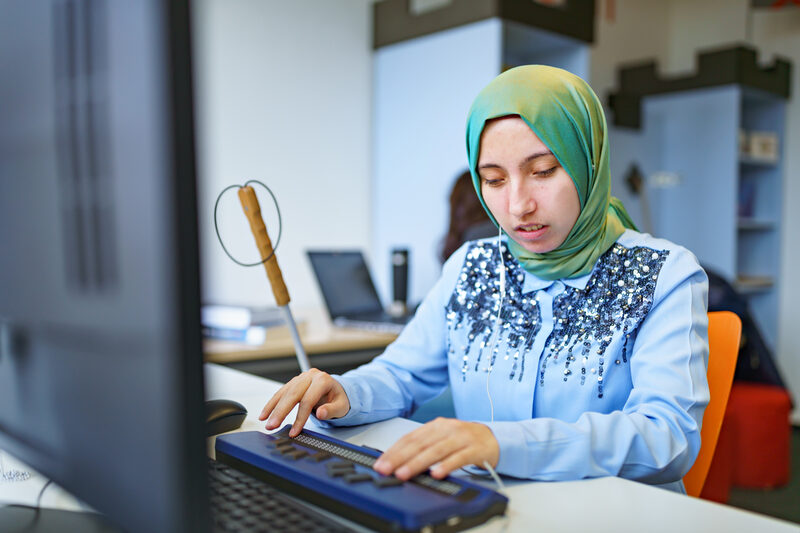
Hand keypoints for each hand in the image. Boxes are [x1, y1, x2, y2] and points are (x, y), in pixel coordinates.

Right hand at [258, 368, 349, 436]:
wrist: (338, 390)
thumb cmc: (339, 399)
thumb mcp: (341, 406)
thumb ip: (332, 410)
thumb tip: (321, 413)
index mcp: (323, 380)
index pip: (308, 399)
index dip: (300, 417)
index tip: (294, 431)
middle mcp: (310, 376)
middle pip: (293, 394)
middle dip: (280, 411)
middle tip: (272, 425)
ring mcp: (302, 378)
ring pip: (284, 392)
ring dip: (273, 407)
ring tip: (265, 421)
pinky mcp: (295, 382)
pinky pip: (282, 392)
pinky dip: (273, 403)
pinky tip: (266, 412)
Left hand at [372, 417, 498, 480]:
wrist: (494, 438)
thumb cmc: (463, 440)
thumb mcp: (441, 439)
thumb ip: (423, 448)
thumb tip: (398, 462)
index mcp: (435, 425)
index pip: (410, 438)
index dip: (394, 451)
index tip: (381, 463)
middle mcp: (446, 429)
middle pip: (420, 444)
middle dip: (401, 458)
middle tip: (387, 470)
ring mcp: (461, 437)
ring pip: (436, 450)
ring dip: (418, 463)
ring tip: (404, 473)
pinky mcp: (475, 448)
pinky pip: (459, 458)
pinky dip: (446, 465)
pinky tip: (436, 473)